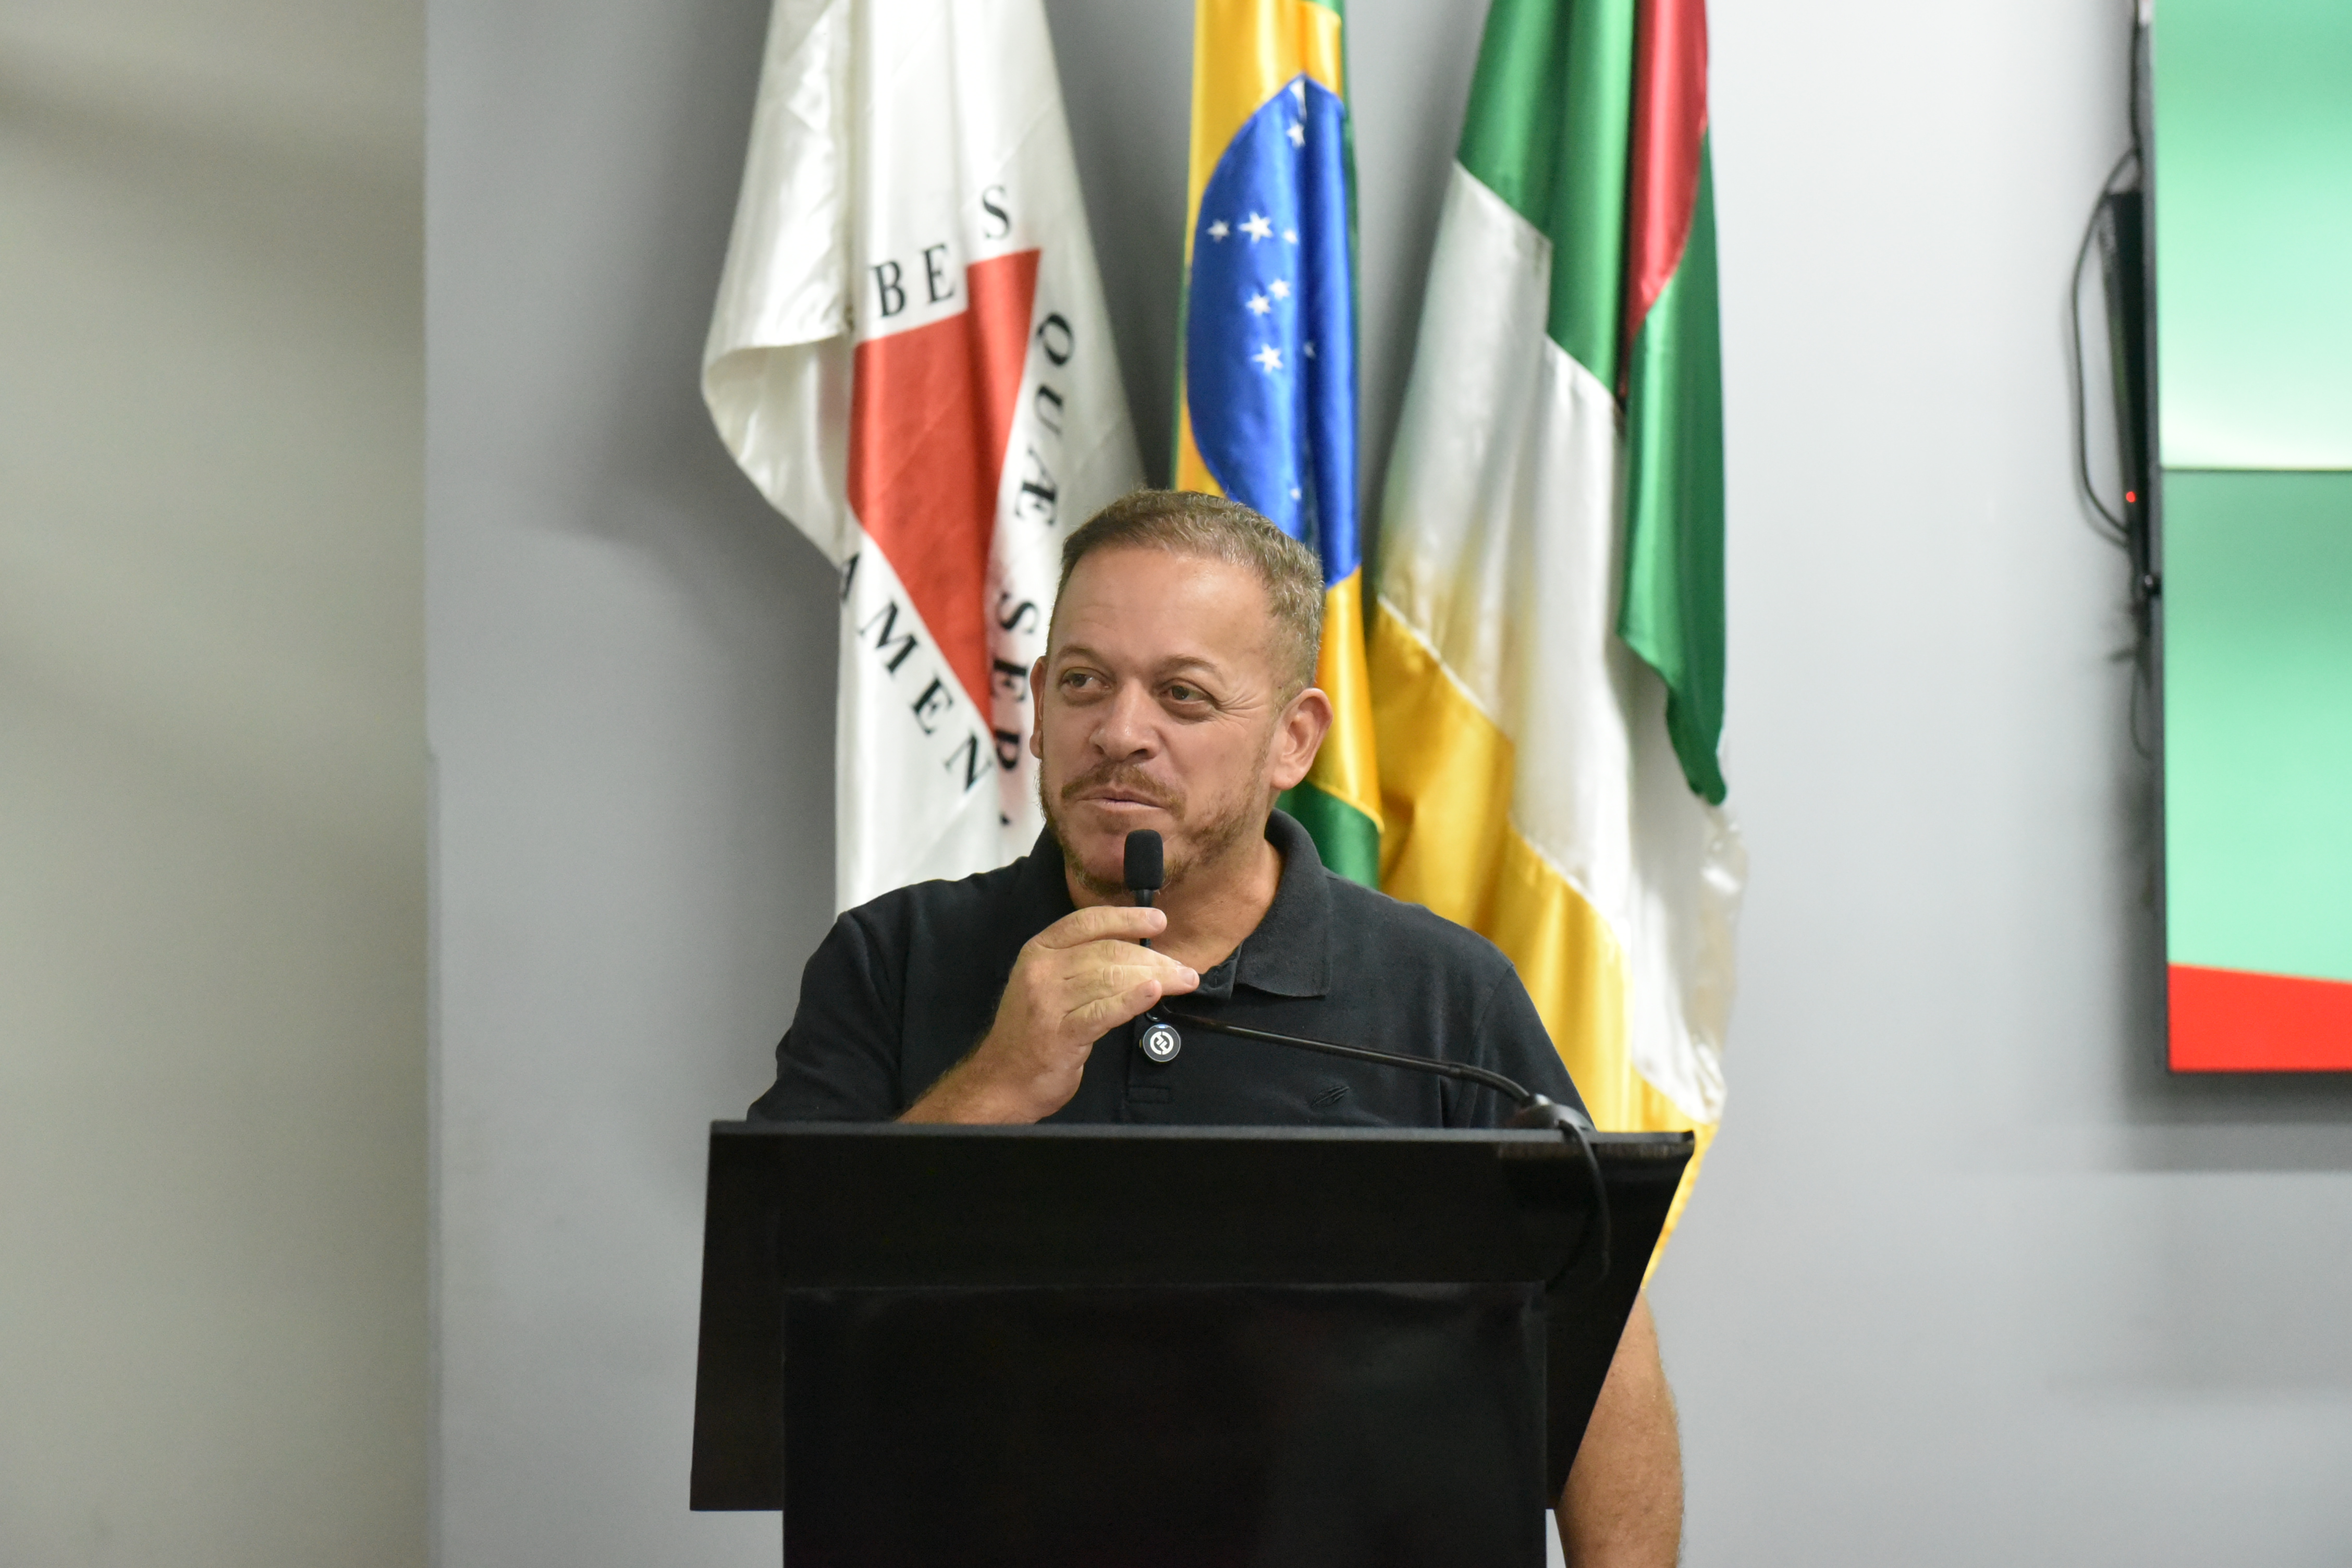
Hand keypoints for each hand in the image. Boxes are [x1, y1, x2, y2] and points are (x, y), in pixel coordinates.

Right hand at [900, 906, 1199, 1123]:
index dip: (1127, 918)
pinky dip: (1132, 1000)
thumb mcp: (1049, 986)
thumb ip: (1082, 966)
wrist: (1002, 1080)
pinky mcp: (1061, 1033)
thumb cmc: (1033, 1033)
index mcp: (1039, 951)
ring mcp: (1048, 1001)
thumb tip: (1138, 955)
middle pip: (1107, 951)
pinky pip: (1103, 1011)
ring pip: (1111, 978)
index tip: (1159, 921)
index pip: (1088, 922)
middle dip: (1153, 958)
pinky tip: (1154, 993)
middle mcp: (1041, 970)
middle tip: (1183, 968)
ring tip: (1182, 982)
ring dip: (1155, 978)